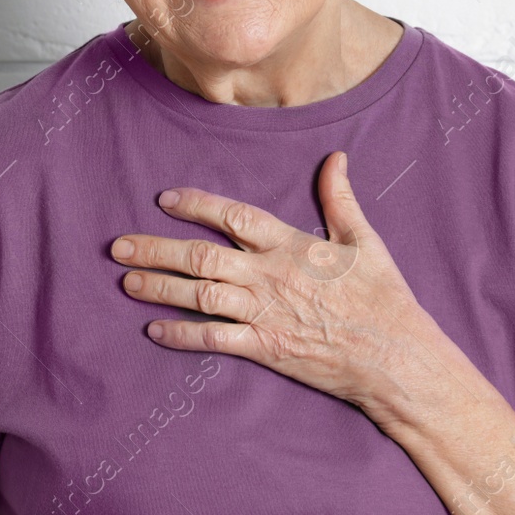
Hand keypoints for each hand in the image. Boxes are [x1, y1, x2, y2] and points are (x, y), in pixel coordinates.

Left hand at [110, 150, 443, 426]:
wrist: (395, 356)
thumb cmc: (384, 298)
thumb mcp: (365, 240)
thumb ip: (340, 199)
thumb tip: (335, 158)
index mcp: (292, 245)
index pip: (233, 216)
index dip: (196, 205)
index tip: (165, 199)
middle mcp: (270, 276)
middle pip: (201, 256)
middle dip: (156, 249)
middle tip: (119, 247)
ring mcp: (265, 313)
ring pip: (199, 296)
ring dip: (159, 288)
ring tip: (127, 282)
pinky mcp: (266, 348)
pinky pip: (215, 340)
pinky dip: (183, 335)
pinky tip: (155, 330)